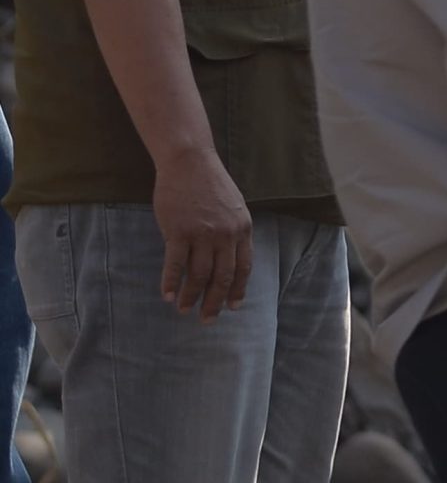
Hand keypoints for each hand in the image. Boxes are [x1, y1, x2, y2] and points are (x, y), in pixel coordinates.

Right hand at [154, 148, 253, 321]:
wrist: (190, 162)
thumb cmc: (210, 185)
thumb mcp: (234, 208)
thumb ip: (234, 233)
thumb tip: (229, 259)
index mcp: (243, 230)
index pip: (243, 268)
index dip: (237, 290)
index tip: (232, 307)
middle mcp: (226, 235)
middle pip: (222, 277)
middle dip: (214, 301)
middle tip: (207, 319)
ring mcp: (202, 234)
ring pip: (199, 275)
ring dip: (191, 296)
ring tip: (184, 309)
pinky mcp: (178, 231)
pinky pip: (175, 264)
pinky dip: (171, 282)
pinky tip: (167, 295)